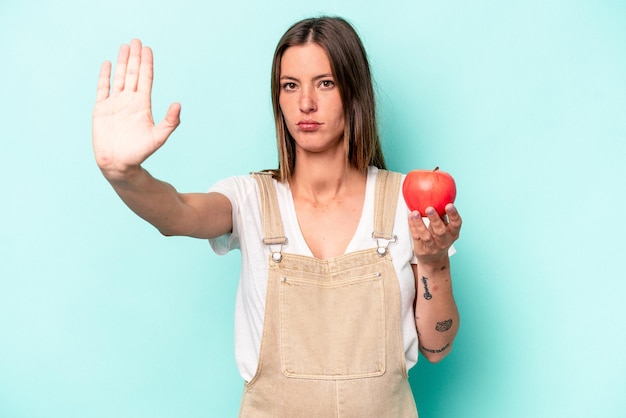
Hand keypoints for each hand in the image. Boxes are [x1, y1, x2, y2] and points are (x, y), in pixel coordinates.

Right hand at [92, 39, 179, 179]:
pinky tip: (108, 64)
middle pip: (133, 74)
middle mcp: (129, 101)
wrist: (119, 164)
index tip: (148, 49)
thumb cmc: (139, 153)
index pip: (145, 79)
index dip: (147, 64)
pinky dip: (105, 76)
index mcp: (142, 105)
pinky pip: (102, 88)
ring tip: (125, 47)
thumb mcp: (158, 137)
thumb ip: (170, 121)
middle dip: (135, 58)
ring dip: (122, 62)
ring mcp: (115, 104)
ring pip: (119, 77)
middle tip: (137, 41)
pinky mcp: (101, 109)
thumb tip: (178, 105)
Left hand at [408, 203, 461, 265]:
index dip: (454, 215)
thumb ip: (442, 215)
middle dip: (435, 219)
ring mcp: (433, 248)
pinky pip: (416, 237)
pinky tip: (410, 217)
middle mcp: (444, 242)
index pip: (456, 224)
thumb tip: (439, 196)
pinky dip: (412, 226)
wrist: (434, 260)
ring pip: (426, 236)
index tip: (449, 205)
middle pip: (440, 231)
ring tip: (415, 213)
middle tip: (429, 208)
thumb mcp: (444, 228)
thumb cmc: (439, 238)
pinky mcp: (422, 250)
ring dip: (420, 224)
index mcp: (453, 234)